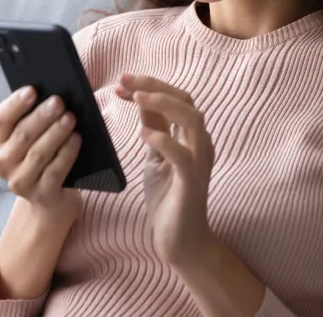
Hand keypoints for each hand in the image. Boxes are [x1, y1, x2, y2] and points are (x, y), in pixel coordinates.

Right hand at [0, 87, 82, 225]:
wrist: (51, 199)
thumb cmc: (45, 156)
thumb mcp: (36, 136)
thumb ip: (38, 117)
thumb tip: (54, 95)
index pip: (1, 119)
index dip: (16, 104)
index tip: (32, 90)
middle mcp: (4, 163)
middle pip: (22, 135)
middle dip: (41, 116)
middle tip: (59, 101)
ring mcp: (20, 181)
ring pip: (38, 153)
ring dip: (56, 133)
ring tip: (71, 118)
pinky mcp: (41, 194)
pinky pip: (55, 170)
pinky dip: (67, 153)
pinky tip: (77, 139)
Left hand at [116, 74, 215, 267]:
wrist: (181, 241)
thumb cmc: (169, 199)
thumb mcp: (155, 158)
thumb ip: (154, 130)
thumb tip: (141, 99)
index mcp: (191, 137)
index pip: (176, 99)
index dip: (150, 86)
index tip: (122, 82)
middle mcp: (200, 144)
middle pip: (186, 101)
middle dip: (155, 86)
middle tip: (126, 81)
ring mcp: (199, 162)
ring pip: (192, 120)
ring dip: (163, 104)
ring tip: (137, 98)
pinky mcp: (191, 182)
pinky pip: (183, 155)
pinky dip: (164, 140)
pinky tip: (143, 134)